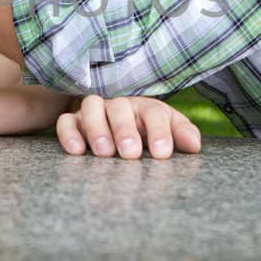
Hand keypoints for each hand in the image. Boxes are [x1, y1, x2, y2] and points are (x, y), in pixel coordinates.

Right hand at [56, 95, 201, 159]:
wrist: (118, 127)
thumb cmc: (148, 134)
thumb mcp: (169, 132)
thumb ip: (182, 136)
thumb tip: (194, 146)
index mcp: (147, 108)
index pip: (154, 113)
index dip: (159, 131)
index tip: (162, 154)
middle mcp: (120, 106)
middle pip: (121, 108)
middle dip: (125, 130)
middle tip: (130, 154)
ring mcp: (95, 112)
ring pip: (91, 107)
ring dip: (97, 129)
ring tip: (104, 153)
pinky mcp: (73, 121)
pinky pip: (66, 121)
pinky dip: (69, 133)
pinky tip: (76, 152)